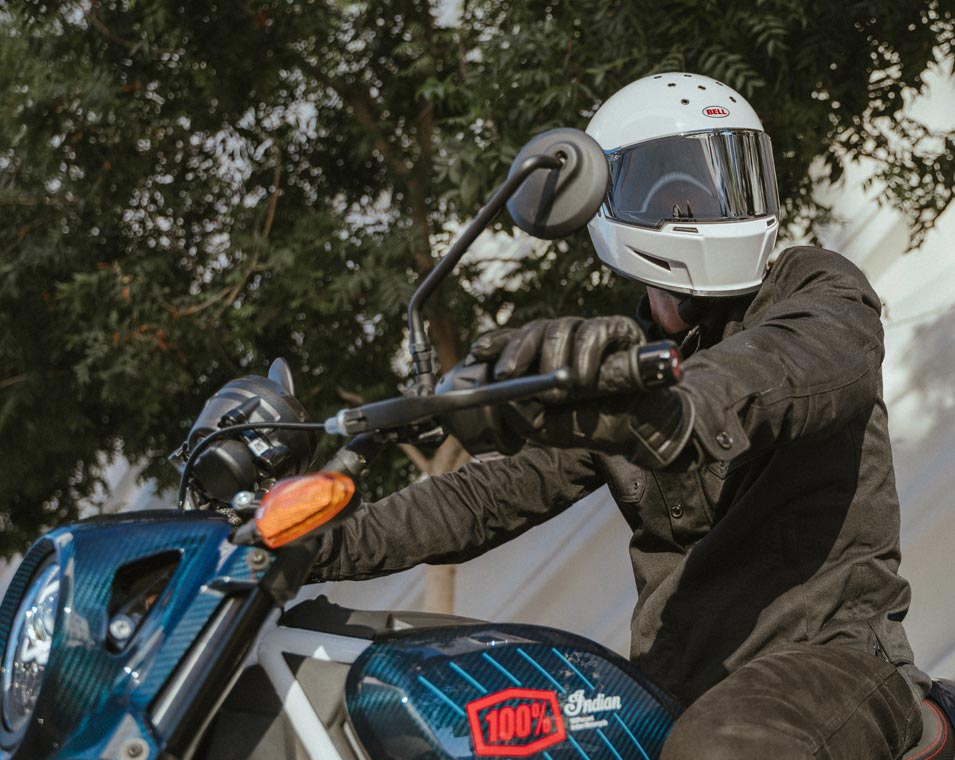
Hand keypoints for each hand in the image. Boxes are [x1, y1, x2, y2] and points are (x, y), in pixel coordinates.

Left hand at [469, 316, 693, 466]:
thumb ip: (521, 413)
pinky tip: (582, 380)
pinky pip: (594, 331)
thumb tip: (503, 393)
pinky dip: (584, 355)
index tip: (478, 352)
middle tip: (507, 373)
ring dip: (552, 362)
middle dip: (516, 351)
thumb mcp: (546, 428)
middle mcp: (565, 342)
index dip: (497, 343)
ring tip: (556, 393)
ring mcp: (591, 334)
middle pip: (535, 329)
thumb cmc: (593, 426)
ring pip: (561, 328)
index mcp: (545, 360)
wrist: (639, 432)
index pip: (516, 341)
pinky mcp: (619, 331)